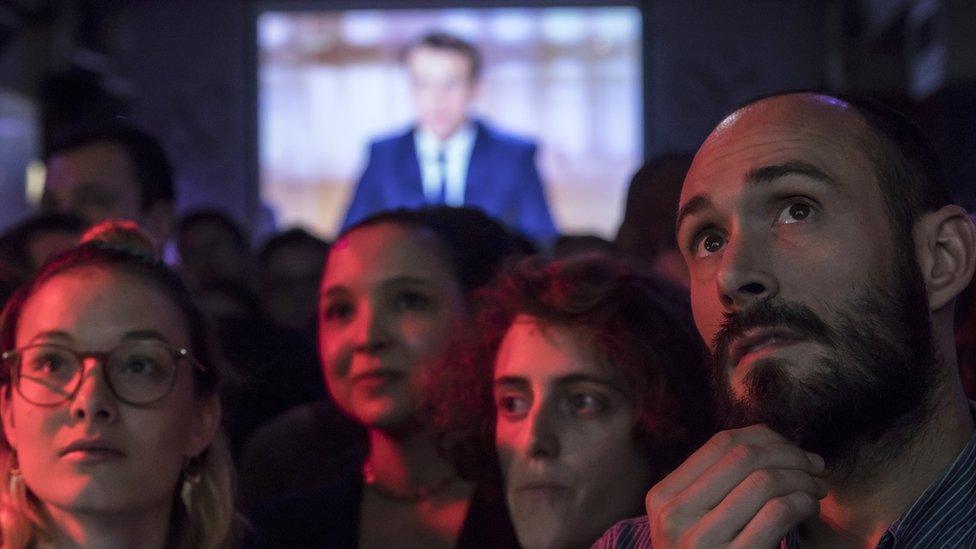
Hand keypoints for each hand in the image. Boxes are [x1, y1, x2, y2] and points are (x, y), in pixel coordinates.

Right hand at [645, 424, 826, 547]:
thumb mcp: (690, 522)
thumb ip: (712, 484)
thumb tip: (766, 440)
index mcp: (664, 497)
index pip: (720, 443)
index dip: (764, 437)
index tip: (791, 448)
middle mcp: (676, 515)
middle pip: (744, 456)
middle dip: (789, 453)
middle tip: (814, 465)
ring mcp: (702, 540)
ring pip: (764, 481)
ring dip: (802, 478)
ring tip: (817, 488)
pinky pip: (778, 513)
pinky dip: (803, 502)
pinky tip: (810, 508)